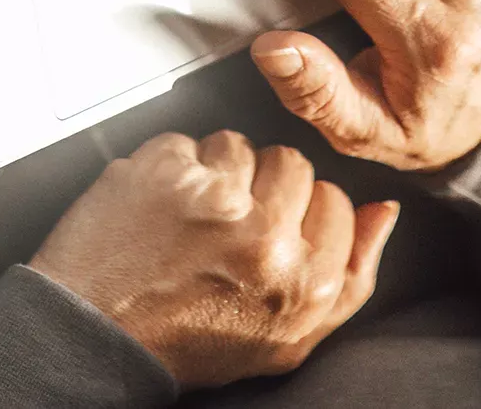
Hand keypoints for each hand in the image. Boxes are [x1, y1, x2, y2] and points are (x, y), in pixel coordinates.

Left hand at [29, 130, 398, 387]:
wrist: (97, 337)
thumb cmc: (187, 340)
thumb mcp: (289, 338)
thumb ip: (351, 277)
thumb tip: (383, 212)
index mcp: (305, 282)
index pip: (338, 202)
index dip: (302, 212)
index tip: (273, 227)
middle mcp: (265, 238)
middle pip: (293, 164)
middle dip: (263, 187)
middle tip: (228, 224)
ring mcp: (212, 198)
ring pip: (240, 144)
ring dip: (217, 171)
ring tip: (190, 215)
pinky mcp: (163, 170)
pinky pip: (185, 141)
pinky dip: (171, 167)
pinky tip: (159, 206)